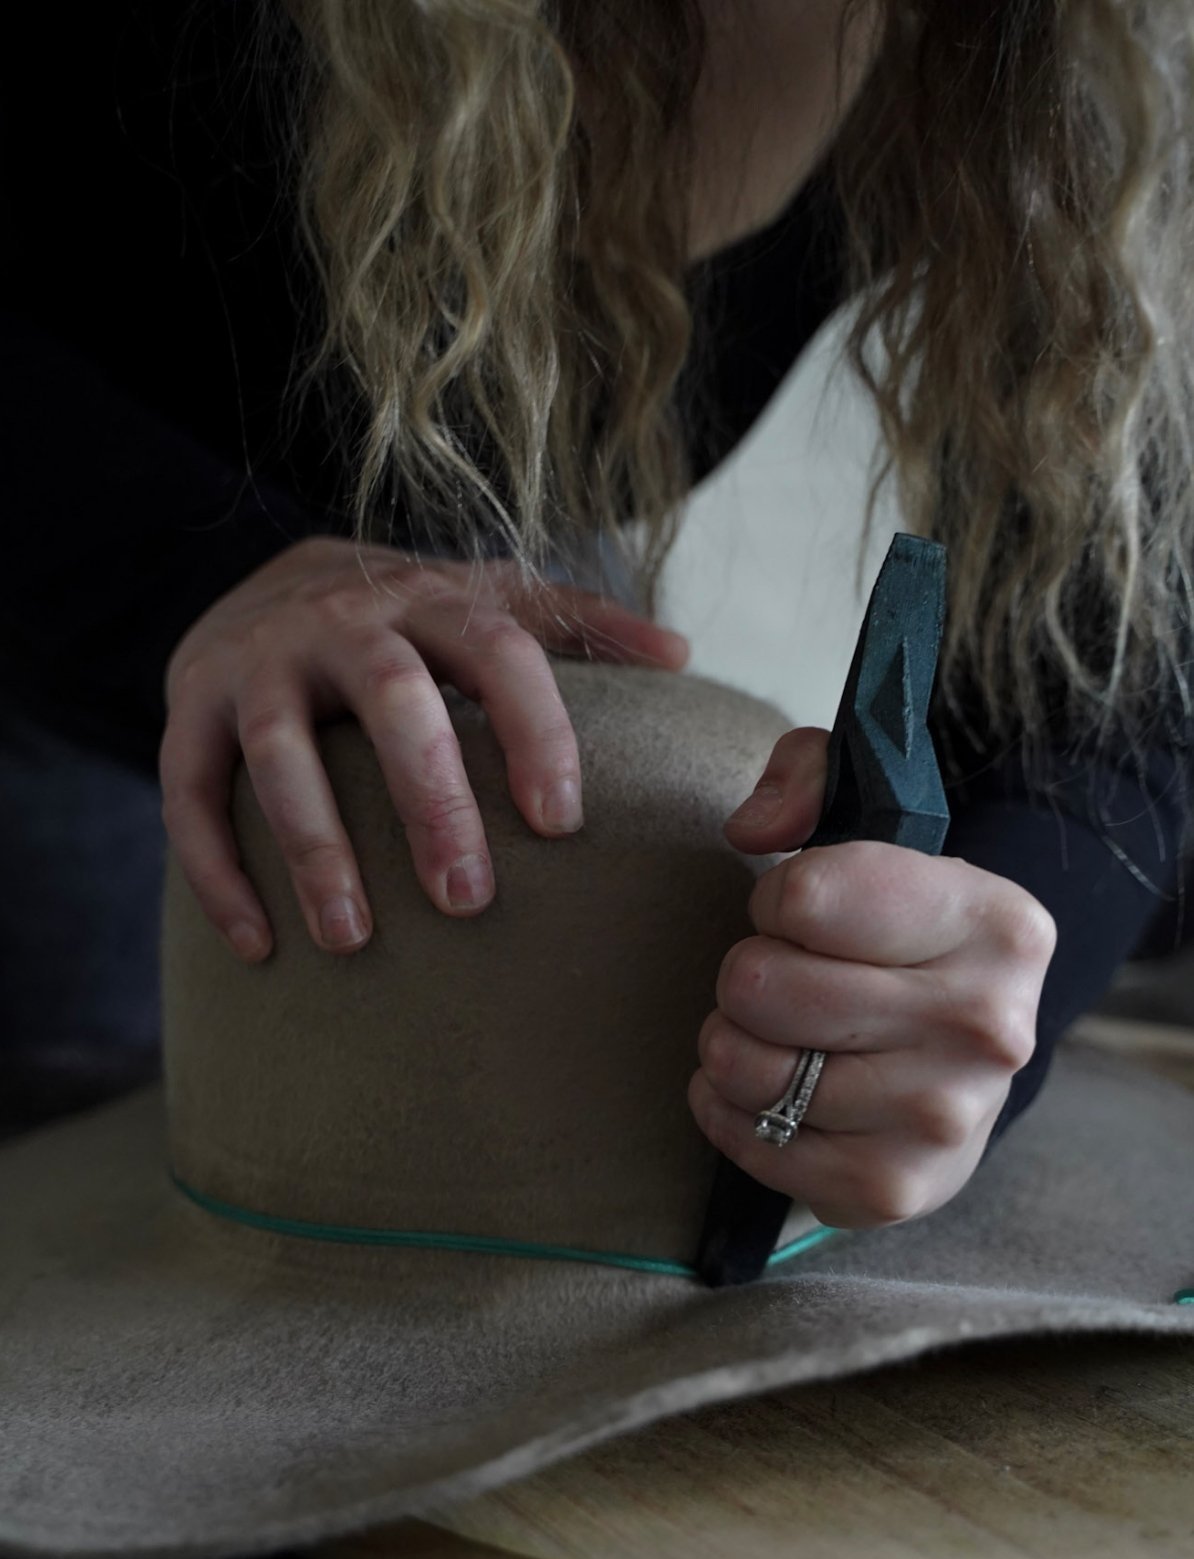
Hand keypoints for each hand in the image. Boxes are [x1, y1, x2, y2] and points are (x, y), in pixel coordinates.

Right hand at [160, 535, 688, 960]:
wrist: (265, 578)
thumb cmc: (405, 619)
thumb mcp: (487, 602)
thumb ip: (580, 625)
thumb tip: (681, 655)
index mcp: (430, 599)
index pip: (498, 651)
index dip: (533, 732)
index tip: (561, 826)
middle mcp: (340, 619)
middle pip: (392, 697)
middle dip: (430, 798)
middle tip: (467, 901)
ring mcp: (256, 661)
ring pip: (281, 752)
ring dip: (316, 847)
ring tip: (353, 941)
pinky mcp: (188, 705)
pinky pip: (190, 791)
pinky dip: (217, 870)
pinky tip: (258, 946)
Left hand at [688, 726, 1057, 1227]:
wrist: (970, 1042)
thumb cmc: (901, 925)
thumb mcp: (872, 813)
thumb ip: (806, 777)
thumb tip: (753, 830)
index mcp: (996, 922)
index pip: (803, 896)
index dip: (774, 900)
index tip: (803, 913)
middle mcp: (988, 1026)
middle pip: (761, 984)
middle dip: (746, 974)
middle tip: (779, 979)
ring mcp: (946, 1117)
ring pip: (746, 1069)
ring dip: (730, 1046)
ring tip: (772, 1033)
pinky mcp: (896, 1187)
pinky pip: (751, 1145)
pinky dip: (728, 1115)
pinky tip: (766, 1092)